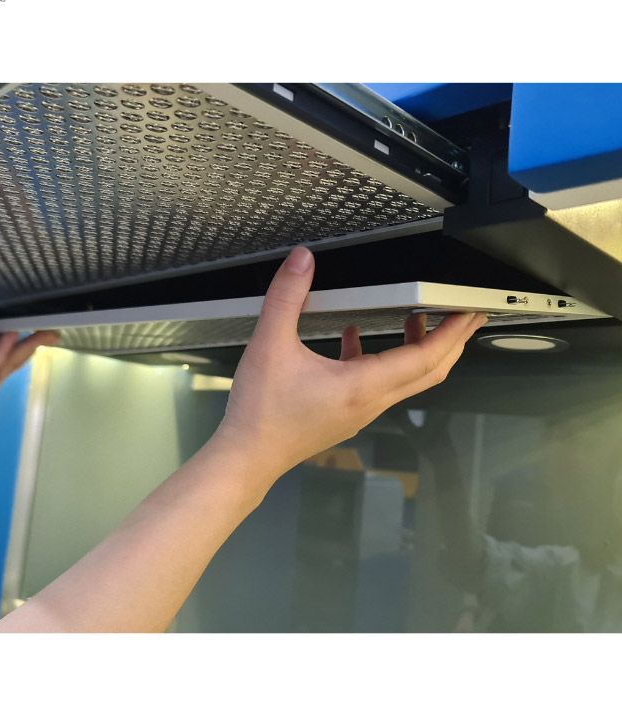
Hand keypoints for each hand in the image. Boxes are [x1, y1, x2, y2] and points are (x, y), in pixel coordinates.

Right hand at [214, 247, 486, 491]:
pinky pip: (377, 385)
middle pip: (427, 373)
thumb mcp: (270, 344)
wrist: (247, 456)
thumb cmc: (261, 411)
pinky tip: (353, 340)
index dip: (452, 333)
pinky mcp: (344, 414)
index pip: (424, 358)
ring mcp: (359, 412)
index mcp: (361, 386)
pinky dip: (379, 359)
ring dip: (417, 350)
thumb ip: (286, 297)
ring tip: (418, 321)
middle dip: (450, 342)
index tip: (470, 312)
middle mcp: (369, 402)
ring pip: (405, 380)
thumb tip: (302, 261)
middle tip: (465, 316)